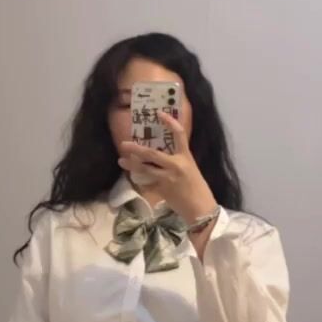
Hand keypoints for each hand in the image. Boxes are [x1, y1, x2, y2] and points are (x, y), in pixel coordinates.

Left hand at [119, 111, 216, 226]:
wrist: (200, 208)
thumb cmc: (197, 188)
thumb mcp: (190, 169)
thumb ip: (177, 160)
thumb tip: (161, 155)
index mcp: (186, 157)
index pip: (179, 134)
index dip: (170, 122)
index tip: (160, 113)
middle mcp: (176, 165)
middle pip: (152, 153)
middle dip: (135, 149)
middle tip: (124, 144)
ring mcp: (167, 178)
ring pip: (145, 169)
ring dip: (131, 165)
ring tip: (121, 161)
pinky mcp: (162, 190)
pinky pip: (146, 183)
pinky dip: (139, 180)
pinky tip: (133, 177)